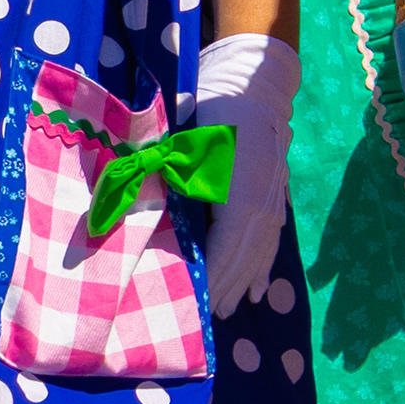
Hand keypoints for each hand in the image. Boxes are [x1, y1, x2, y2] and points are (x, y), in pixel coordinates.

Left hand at [186, 32, 299, 317]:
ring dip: (243, 284)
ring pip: (260, 253)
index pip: (225, 250)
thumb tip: (127, 214)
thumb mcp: (180, 147)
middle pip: (244, 258)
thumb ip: (158, 181)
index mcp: (240, 195)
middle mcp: (263, 204)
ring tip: (228, 310)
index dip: (212, 281)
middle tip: (205, 321)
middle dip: (224, 290)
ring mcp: (275, 200)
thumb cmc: (210, 113)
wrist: (252, 82)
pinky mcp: (277, 195)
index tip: (197, 308)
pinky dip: (263, 268)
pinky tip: (258, 290)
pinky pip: (272, 242)